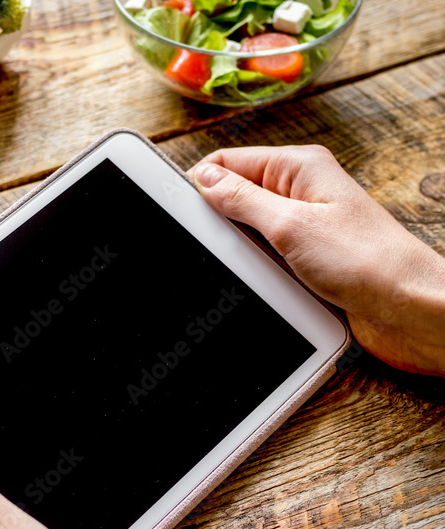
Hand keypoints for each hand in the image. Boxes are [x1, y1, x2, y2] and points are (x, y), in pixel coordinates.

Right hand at [190, 145, 444, 376]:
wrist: (409, 309)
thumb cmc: (367, 262)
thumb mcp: (289, 225)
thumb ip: (241, 199)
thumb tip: (202, 179)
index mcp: (299, 168)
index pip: (227, 161)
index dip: (199, 183)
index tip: (177, 209)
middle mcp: (300, 192)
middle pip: (233, 195)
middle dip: (217, 220)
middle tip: (210, 244)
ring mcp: (303, 225)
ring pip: (245, 231)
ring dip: (238, 249)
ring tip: (246, 265)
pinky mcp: (304, 257)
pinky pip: (262, 257)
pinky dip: (254, 269)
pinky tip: (258, 280)